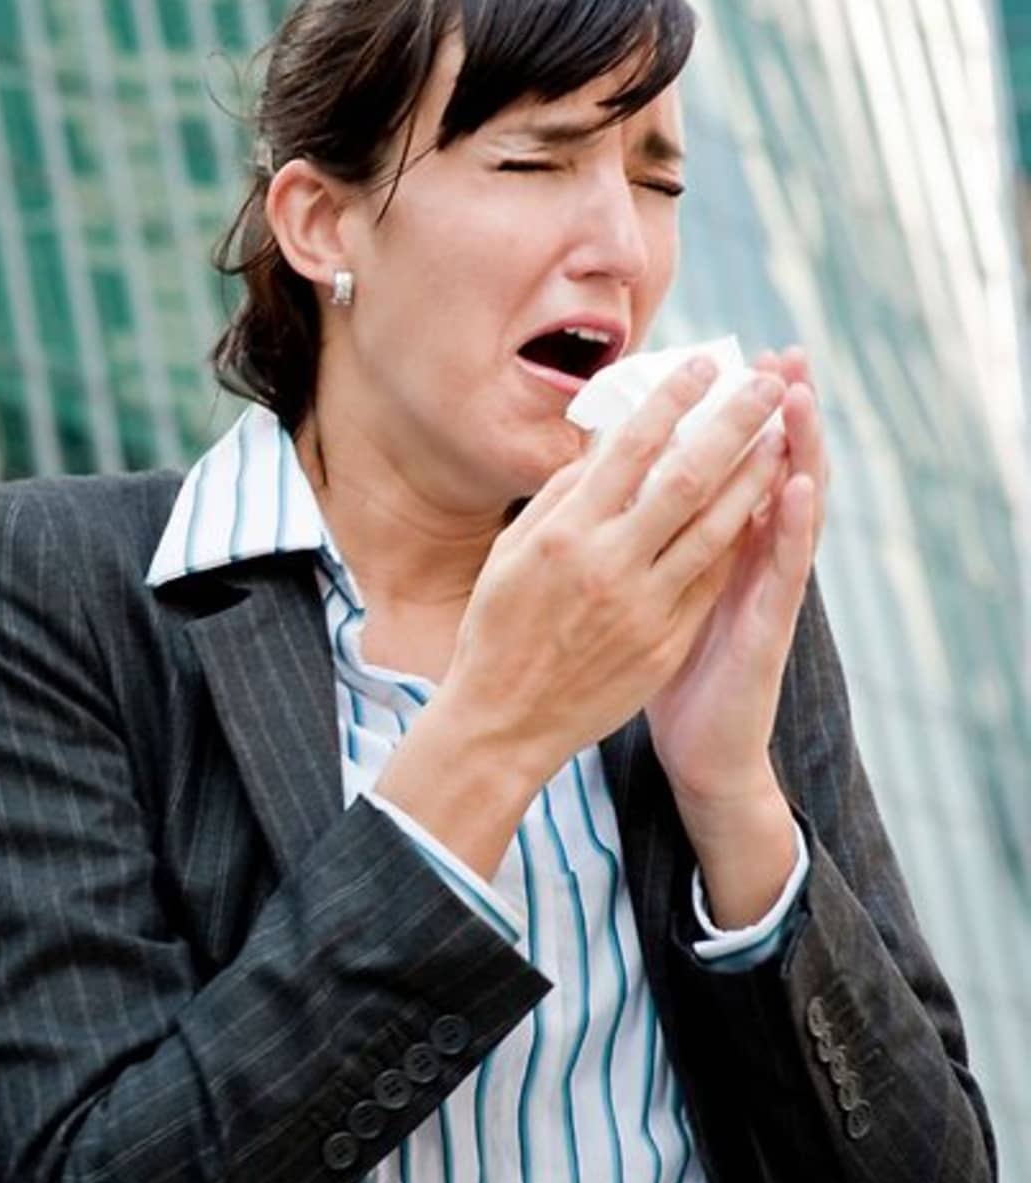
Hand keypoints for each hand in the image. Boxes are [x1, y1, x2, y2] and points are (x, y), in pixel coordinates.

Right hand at [377, 356, 790, 878]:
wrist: (503, 721)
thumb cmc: (497, 628)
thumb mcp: (511, 553)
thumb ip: (561, 498)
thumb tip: (606, 446)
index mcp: (561, 534)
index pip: (628, 449)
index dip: (671, 401)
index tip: (702, 364)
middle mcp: (606, 563)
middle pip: (687, 477)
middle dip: (734, 422)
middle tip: (767, 382)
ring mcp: (642, 605)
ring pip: (716, 527)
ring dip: (755, 475)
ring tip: (781, 435)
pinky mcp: (665, 641)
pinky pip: (713, 578)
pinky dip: (742, 536)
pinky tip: (762, 506)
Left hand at [646, 347, 827, 920]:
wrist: (699, 751)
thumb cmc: (666, 671)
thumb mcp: (649, 597)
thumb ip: (639, 543)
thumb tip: (606, 484)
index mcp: (708, 548)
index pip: (724, 469)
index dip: (728, 419)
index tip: (727, 360)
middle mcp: (745, 560)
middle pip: (763, 473)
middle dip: (770, 417)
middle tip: (782, 355)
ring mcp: (763, 591)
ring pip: (787, 511)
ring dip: (797, 451)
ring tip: (799, 396)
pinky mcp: (769, 627)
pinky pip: (783, 571)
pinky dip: (794, 526)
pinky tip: (800, 485)